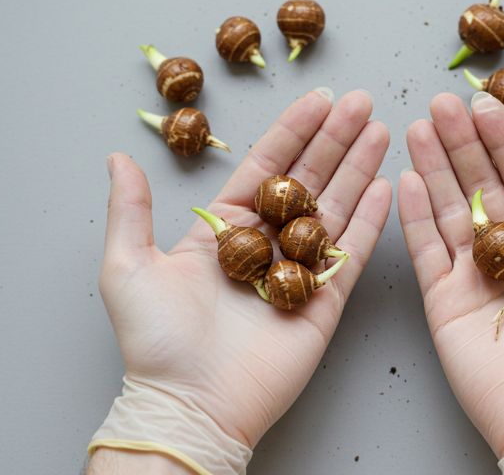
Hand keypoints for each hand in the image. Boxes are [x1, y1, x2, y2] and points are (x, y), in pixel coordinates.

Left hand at [98, 89, 390, 450]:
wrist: (193, 403)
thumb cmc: (156, 341)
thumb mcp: (128, 266)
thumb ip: (131, 209)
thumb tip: (119, 156)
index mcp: (225, 229)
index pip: (266, 168)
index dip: (294, 131)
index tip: (321, 101)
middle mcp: (266, 243)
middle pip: (308, 180)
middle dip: (336, 139)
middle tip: (362, 103)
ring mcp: (299, 269)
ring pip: (335, 208)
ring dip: (359, 168)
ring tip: (381, 130)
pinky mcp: (324, 299)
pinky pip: (350, 252)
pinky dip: (370, 220)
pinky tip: (384, 186)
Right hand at [398, 92, 503, 458]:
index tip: (486, 106)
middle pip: (482, 187)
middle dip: (462, 144)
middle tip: (442, 104)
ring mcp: (474, 277)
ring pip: (450, 211)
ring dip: (434, 168)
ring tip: (419, 126)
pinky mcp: (444, 301)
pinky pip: (426, 251)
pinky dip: (415, 215)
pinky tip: (407, 179)